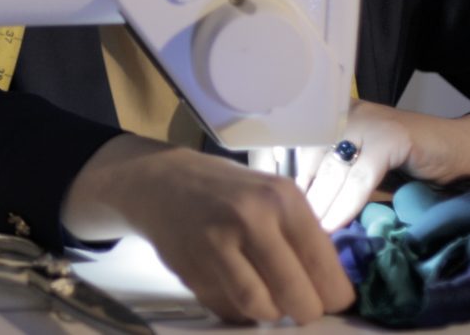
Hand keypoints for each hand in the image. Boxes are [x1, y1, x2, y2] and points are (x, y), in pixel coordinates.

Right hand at [62, 135, 354, 323]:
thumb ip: (302, 238)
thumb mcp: (272, 196)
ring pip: (262, 309)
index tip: (327, 298)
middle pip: (299, 299)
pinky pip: (228, 308)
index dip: (333, 297)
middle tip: (300, 306)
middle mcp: (250, 219)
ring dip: (270, 312)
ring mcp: (215, 245)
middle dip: (305, 311)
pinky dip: (237, 308)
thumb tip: (332, 291)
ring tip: (267, 296)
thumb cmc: (227, 191)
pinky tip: (233, 285)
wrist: (161, 182)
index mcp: (282, 199)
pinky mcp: (190, 268)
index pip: (327, 273)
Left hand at [296, 100, 469, 231]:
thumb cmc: (404, 161)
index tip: (272, 202)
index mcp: (330, 114)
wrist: (455, 149)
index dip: (283, 173)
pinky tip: (334, 223)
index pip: (295, 142)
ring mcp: (366, 122)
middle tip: (289, 223)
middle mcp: (343, 113)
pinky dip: (346, 204)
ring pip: (332, 169)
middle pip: (310, 157)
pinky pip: (359, 178)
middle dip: (301, 194)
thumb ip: (331, 173)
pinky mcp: (389, 138)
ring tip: (310, 230)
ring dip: (320, 204)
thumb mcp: (358, 163)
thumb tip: (293, 201)